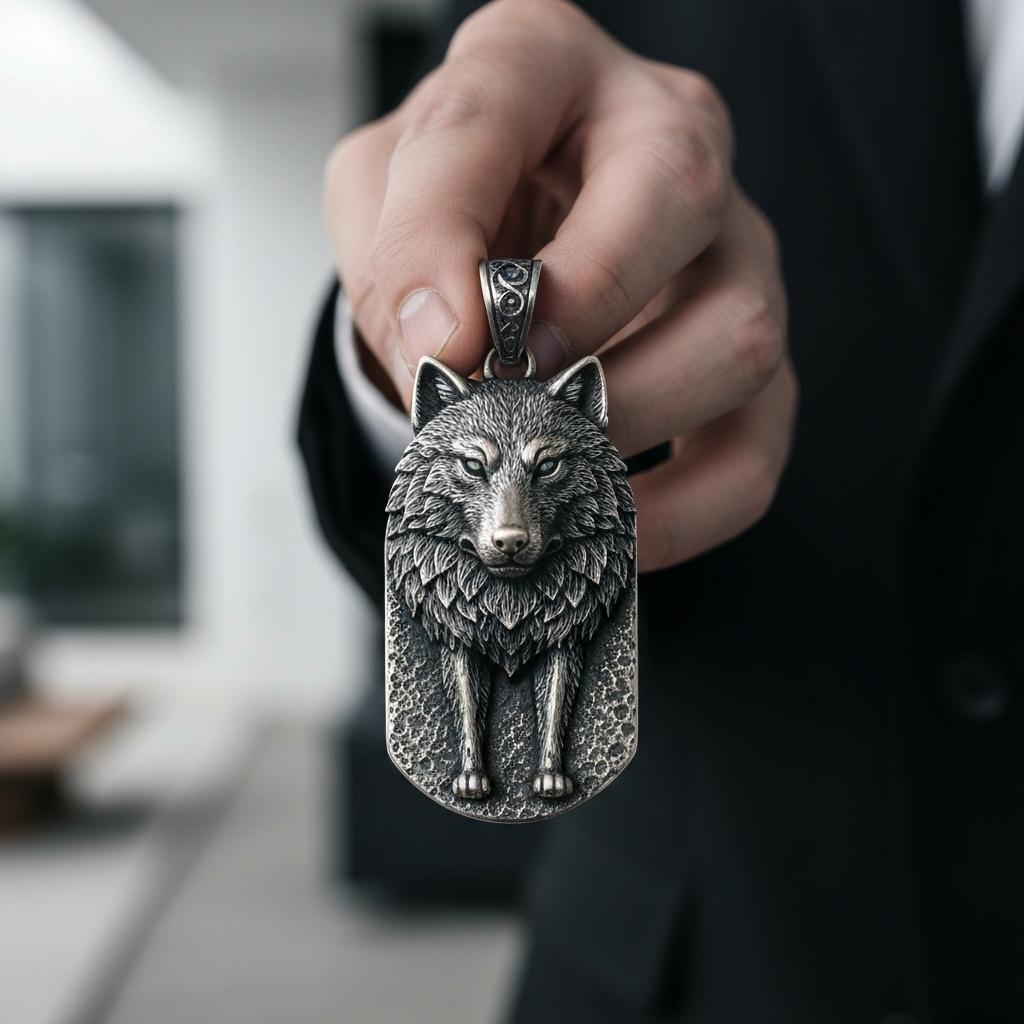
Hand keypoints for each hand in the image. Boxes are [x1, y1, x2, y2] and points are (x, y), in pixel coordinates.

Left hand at [325, 0, 796, 572]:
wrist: (505, 252)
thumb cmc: (453, 213)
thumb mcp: (380, 203)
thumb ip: (397, 257)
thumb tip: (447, 349)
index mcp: (546, 66)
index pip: (496, 105)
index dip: (451, 227)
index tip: (437, 338)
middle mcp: (667, 138)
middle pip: (679, 195)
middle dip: (583, 315)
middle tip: (504, 391)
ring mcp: (732, 250)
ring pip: (739, 333)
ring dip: (627, 420)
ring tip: (547, 459)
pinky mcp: (754, 360)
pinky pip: (752, 452)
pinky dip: (679, 511)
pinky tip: (605, 522)